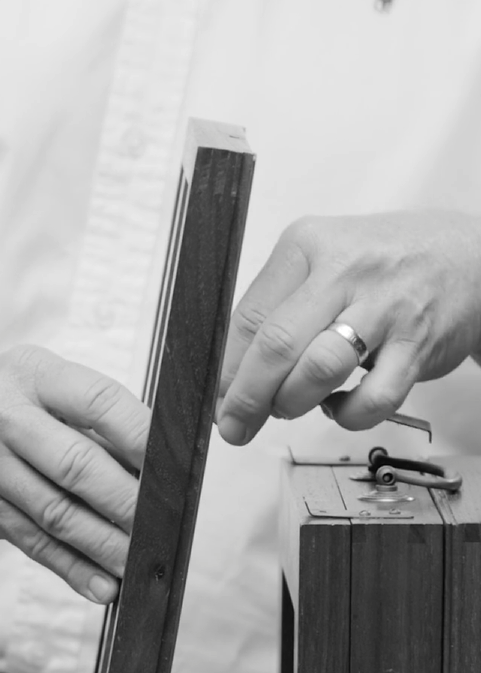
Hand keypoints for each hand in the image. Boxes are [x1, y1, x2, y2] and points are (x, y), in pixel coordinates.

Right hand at [0, 343, 149, 603]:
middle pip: (76, 464)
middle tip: (165, 524)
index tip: (175, 464)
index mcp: (31, 375)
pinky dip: (70, 568)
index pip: (97, 401)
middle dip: (126, 501)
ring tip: (141, 563)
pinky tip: (101, 586)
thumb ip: (87, 414)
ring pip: (55, 512)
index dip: (140, 434)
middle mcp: (5, 418)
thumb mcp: (33, 378)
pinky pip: (32, 542)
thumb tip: (157, 462)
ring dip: (104, 544)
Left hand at [216, 211, 480, 443]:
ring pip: (319, 370)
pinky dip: (347, 415)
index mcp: (308, 246)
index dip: (226, 367)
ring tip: (289, 407)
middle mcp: (345, 270)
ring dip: (293, 403)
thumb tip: (231, 372)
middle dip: (248, 398)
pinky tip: (340, 405)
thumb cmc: (383, 266)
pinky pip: (373, 398)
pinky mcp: (417, 344)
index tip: (217, 398)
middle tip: (236, 425)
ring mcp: (384, 307)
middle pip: (277, 345)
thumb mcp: (324, 261)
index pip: (249, 315)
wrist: (467, 257)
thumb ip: (279, 307)